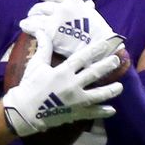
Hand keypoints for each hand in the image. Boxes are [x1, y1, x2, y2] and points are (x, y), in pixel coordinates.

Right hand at [1, 31, 124, 136]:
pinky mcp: (75, 113)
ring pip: (99, 94)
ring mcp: (76, 100)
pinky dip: (103, 111)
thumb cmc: (29, 86)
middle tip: (116, 60)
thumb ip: (43, 48)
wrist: (24, 112)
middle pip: (94, 73)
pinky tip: (112, 110)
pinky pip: (93, 112)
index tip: (106, 44)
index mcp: (62, 72)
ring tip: (120, 86)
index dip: (95, 49)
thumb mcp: (35, 66)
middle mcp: (72, 85)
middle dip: (107, 66)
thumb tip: (41, 31)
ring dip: (111, 90)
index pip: (82, 57)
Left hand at [18, 0, 122, 57]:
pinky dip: (28, 27)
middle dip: (35, 10)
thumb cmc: (98, 31)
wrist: (98, 45)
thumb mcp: (93, 14)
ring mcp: (55, 20)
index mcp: (73, 2)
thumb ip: (87, 8)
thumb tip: (89, 4)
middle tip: (31, 13)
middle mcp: (62, 8)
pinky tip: (25, 28)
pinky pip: (34, 28)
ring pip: (36, 16)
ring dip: (29, 19)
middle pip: (42, 6)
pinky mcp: (49, 32)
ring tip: (25, 22)